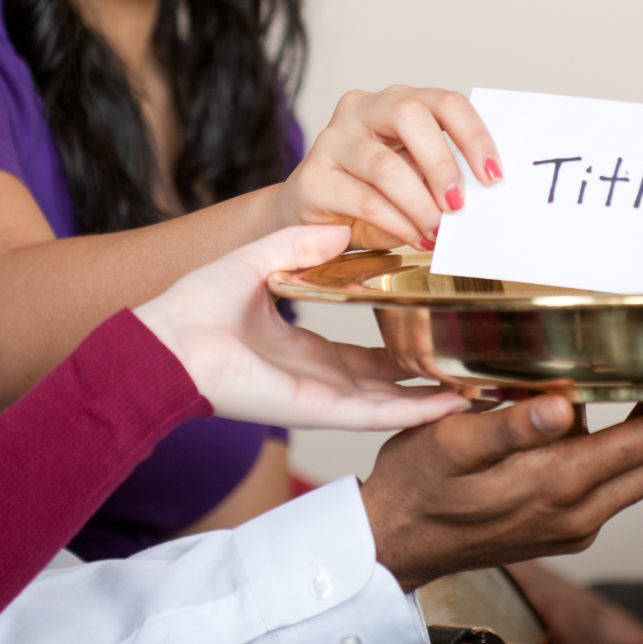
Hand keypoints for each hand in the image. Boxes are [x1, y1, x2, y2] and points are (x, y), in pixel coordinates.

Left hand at [134, 224, 470, 430]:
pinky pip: (372, 415)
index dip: (398, 346)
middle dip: (424, 378)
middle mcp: (313, 378)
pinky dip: (412, 412)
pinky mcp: (314, 408)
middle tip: (468, 366)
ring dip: (430, 399)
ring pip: (388, 404)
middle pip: (383, 385)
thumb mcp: (258, 262)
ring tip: (476, 390)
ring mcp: (317, 398)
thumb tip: (343, 229)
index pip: (361, 357)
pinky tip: (449, 405)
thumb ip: (300, 247)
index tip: (433, 331)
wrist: (166, 339)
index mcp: (299, 350)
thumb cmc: (195, 306)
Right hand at [272, 86, 501, 250]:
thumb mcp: (414, 181)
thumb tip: (477, 200)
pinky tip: (414, 237)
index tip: (493, 174)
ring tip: (437, 232)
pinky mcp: (312, 177)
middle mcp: (361, 110)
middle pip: (408, 115)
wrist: (309, 221)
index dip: (473, 135)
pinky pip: (363, 199)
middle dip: (442, 163)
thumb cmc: (369, 197)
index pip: (442, 102)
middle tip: (459, 204)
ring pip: (384, 164)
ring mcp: (332, 140)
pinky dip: (396, 223)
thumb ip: (439, 181)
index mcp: (394, 102)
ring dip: (419, 204)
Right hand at [360, 392, 642, 589]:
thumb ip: (510, 425)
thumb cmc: (415, 487)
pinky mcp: (560, 528)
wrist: (392, 545)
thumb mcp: (451, 445)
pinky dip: (642, 456)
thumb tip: (562, 406)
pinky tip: (634, 431)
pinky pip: (619, 486)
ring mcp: (573, 524)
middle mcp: (579, 510)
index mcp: (561, 484)